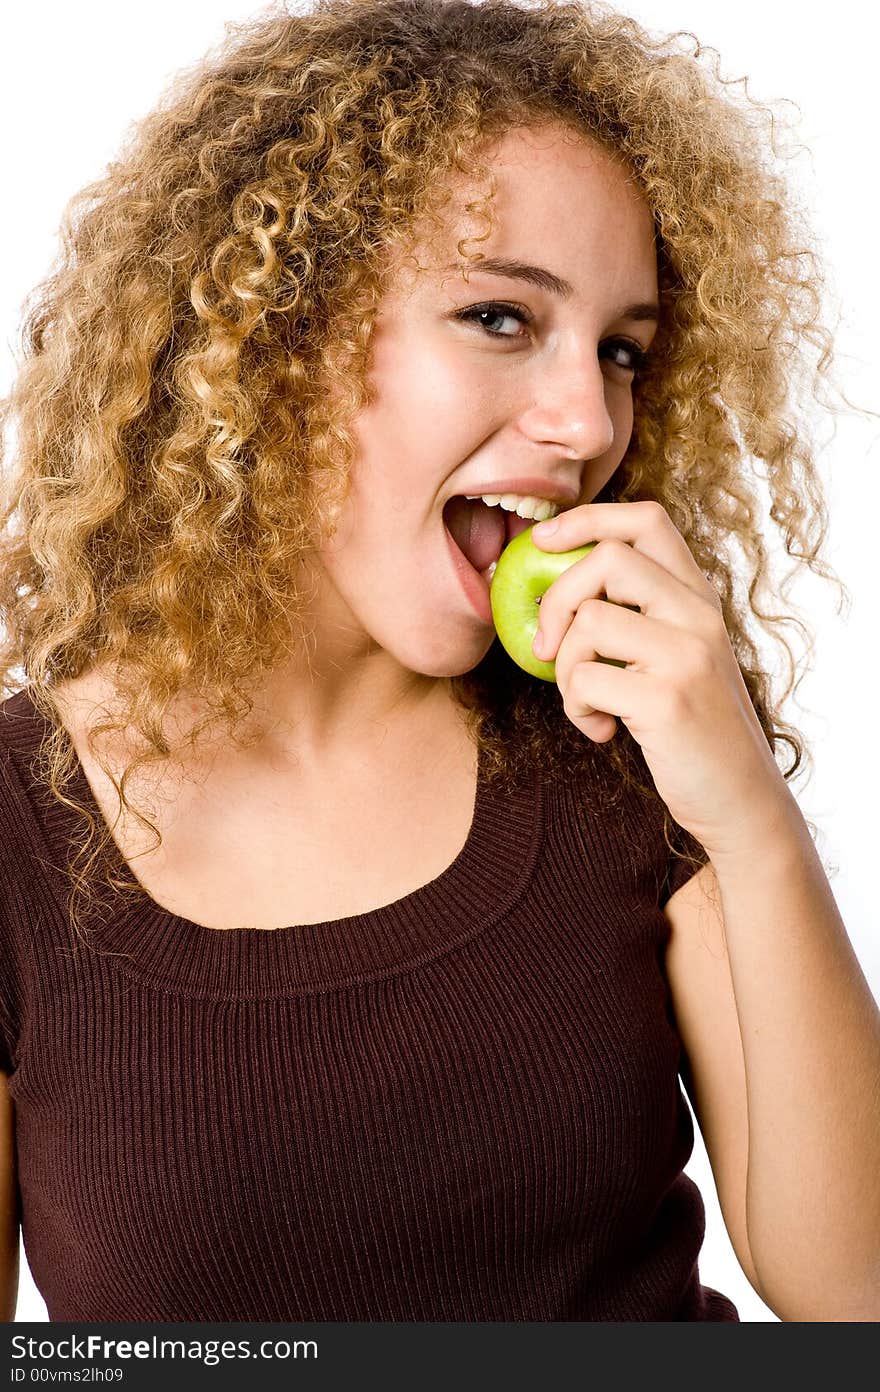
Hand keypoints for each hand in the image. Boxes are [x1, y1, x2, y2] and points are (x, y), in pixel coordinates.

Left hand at [530, 501, 792, 859]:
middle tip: (546, 647)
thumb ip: (637, 617)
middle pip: (607, 557)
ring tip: (588, 701)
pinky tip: (603, 730)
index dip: (585, 519)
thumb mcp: (676, 657)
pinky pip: (582, 679)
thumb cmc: (692, 729)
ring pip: (587, 621)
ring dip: (565, 668)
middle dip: (556, 599)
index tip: (542, 543)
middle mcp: (699, 615)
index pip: (645, 519)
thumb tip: (549, 588)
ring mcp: (687, 654)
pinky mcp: (666, 698)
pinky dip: (576, 708)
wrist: (740, 800)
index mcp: (699, 598)